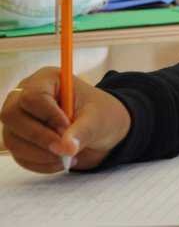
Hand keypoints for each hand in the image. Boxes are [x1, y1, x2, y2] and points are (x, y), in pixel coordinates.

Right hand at [1, 67, 131, 172]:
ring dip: (39, 154)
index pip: (32, 95)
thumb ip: (82, 131)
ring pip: (12, 138)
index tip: (67, 127)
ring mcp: (19, 119)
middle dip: (38, 136)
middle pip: (12, 115)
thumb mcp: (98, 120)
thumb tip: (66, 148)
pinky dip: (39, 163)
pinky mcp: (19, 139)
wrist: (101, 132)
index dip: (47, 115)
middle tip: (63, 148)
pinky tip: (60, 162)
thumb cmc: (100, 115)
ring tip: (67, 156)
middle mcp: (26, 96)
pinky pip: (18, 155)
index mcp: (47, 79)